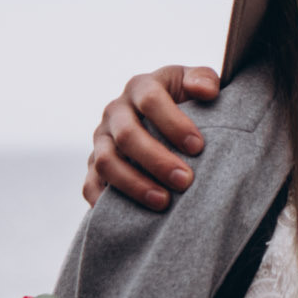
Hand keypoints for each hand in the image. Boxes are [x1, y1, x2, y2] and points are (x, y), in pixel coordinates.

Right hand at [82, 65, 221, 208]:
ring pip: (107, 162)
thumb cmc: (186, 101)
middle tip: (186, 181)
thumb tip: (207, 91)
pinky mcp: (93, 166)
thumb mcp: (196, 83)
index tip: (198, 147)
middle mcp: (115, 112)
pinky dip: (105, 202)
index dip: (173, 123)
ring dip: (135, 184)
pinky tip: (132, 217)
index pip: (150, 100)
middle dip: (157, 160)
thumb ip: (204, 80)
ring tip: (164, 202)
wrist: (165, 121)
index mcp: (140, 87)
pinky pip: (90, 185)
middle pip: (127, 135)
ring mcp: (101, 140)